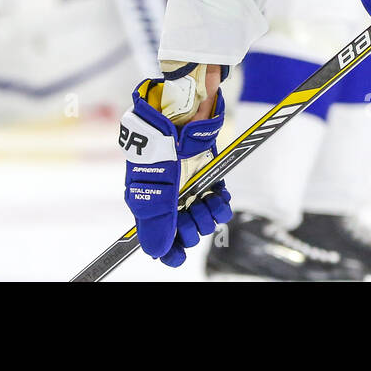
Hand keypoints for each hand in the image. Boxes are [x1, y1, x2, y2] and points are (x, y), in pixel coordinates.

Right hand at [120, 69, 231, 265]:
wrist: (180, 114)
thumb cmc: (159, 150)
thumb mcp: (154, 189)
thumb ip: (157, 222)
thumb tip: (157, 253)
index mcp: (148, 205)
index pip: (158, 240)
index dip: (168, 251)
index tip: (178, 256)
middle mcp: (169, 201)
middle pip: (184, 233)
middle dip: (192, 229)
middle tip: (192, 213)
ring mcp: (190, 189)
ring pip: (204, 221)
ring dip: (210, 217)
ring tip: (209, 202)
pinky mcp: (209, 178)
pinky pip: (220, 204)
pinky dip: (222, 204)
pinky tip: (220, 196)